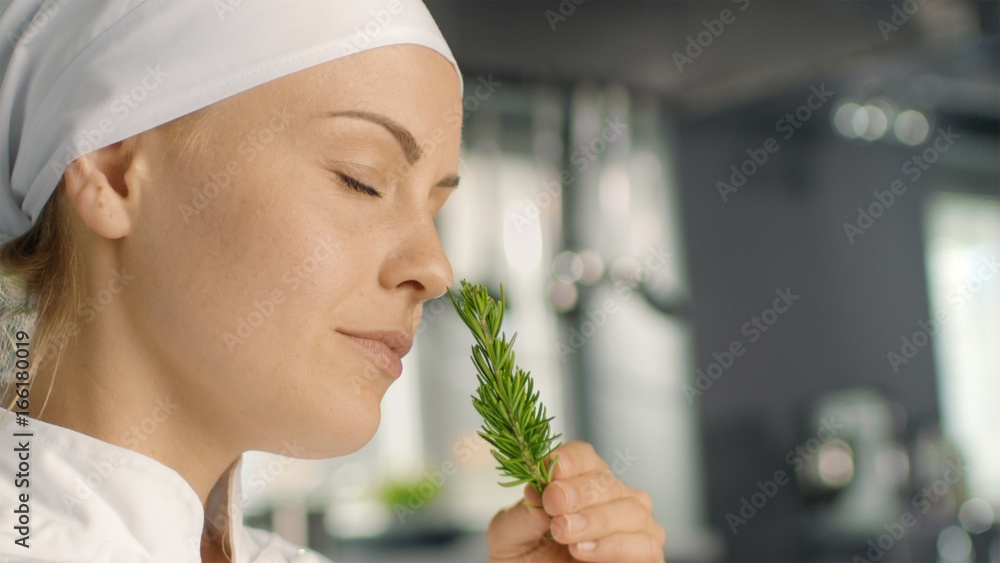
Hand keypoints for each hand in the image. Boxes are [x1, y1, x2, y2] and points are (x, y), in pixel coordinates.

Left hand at [486, 441, 665, 561]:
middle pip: (607, 481)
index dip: (570, 460)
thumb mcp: (507, 538)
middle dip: (580, 493)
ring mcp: (634, 526)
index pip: (583, 456)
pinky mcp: (646, 555)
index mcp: (577, 483)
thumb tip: (536, 490)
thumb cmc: (525, 561)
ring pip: (632, 510)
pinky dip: (614, 546)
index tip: (551, 472)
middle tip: (554, 509)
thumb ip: (520, 515)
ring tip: (565, 534)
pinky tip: (585, 551)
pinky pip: (645, 545)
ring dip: (597, 520)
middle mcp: (611, 498)